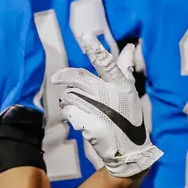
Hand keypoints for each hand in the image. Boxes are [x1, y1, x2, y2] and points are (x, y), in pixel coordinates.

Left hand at [52, 33, 161, 177]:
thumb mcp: (131, 92)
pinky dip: (70, 113)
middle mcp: (112, 97)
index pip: (108, 64)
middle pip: (79, 78)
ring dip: (69, 98)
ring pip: (70, 94)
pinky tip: (80, 118)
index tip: (85, 36)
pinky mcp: (91, 127)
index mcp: (122, 86)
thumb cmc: (129, 117)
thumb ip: (126, 69)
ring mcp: (101, 112)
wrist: (129, 152)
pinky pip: (69, 112)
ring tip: (78, 104)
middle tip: (56, 78)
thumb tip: (131, 47)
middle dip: (64, 76)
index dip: (96, 50)